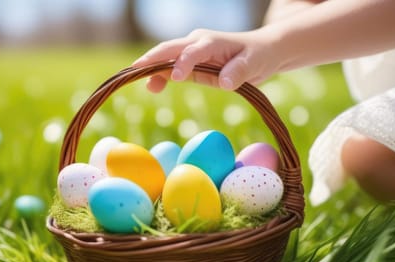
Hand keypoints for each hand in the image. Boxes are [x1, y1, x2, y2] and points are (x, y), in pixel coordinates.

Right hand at [132, 28, 273, 92]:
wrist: (261, 51)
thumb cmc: (258, 56)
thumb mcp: (254, 65)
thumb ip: (239, 72)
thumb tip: (224, 83)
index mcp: (212, 42)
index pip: (193, 51)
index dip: (183, 63)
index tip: (176, 78)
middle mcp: (197, 42)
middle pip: (170, 49)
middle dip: (152, 59)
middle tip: (134, 72)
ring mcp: (191, 51)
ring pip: (166, 57)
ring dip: (151, 68)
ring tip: (137, 82)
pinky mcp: (190, 61)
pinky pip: (171, 66)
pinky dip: (160, 74)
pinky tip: (152, 86)